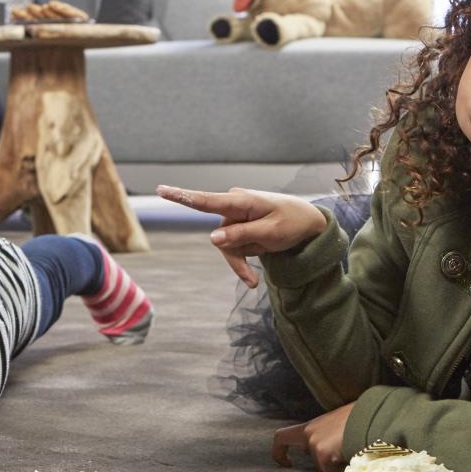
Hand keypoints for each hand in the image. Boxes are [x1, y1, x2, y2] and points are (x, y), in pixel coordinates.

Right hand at [156, 185, 326, 287]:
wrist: (310, 223)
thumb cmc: (293, 223)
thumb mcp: (270, 234)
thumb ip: (241, 235)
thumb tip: (212, 237)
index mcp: (242, 201)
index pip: (206, 200)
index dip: (182, 197)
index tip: (160, 191)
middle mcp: (234, 205)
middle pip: (220, 237)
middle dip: (235, 258)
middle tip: (251, 281)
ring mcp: (236, 216)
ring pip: (225, 246)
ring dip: (240, 262)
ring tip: (254, 279)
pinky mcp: (239, 226)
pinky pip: (233, 247)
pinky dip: (242, 260)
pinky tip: (252, 277)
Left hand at [272, 403, 354, 471]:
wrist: (373, 413)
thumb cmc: (361, 417)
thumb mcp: (338, 425)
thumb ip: (326, 436)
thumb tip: (328, 451)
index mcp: (311, 426)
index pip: (282, 437)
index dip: (279, 452)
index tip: (287, 462)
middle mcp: (309, 434)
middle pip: (309, 455)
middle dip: (324, 461)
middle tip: (339, 457)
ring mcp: (314, 443)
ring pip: (322, 465)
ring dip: (337, 465)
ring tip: (353, 451)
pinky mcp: (323, 453)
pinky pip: (331, 471)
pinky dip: (342, 469)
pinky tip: (353, 457)